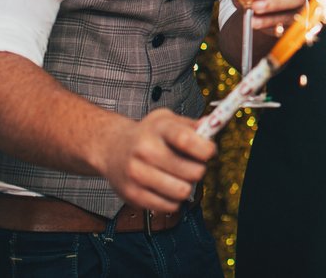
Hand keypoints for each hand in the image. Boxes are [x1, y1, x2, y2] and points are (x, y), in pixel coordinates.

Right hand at [96, 108, 215, 212]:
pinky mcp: (132, 194)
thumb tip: (213, 127)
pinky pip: (168, 206)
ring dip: (188, 186)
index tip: (210, 151)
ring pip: (182, 191)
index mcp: (158, 128)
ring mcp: (137, 173)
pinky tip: (168, 188)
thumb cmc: (147, 134)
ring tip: (181, 177)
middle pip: (191, 171)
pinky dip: (174, 199)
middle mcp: (145, 150)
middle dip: (199, 169)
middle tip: (193, 165)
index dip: (205, 149)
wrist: (112, 148)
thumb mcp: (168, 120)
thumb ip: (192, 125)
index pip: (185, 140)